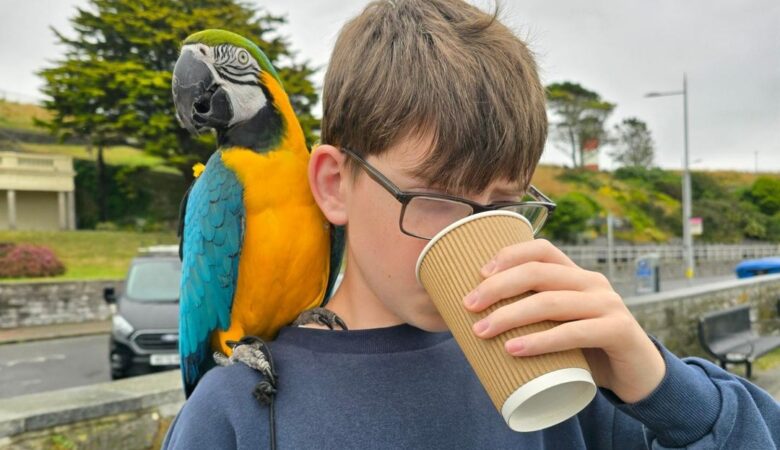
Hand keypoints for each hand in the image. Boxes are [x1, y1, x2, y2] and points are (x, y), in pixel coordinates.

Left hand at [463, 239, 665, 403]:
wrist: (638, 378)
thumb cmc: (587, 351)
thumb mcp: (559, 326)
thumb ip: (532, 317)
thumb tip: (477, 320)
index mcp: (576, 276)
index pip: (542, 249)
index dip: (509, 255)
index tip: (479, 274)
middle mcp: (592, 283)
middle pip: (538, 272)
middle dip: (498, 287)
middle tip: (469, 306)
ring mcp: (608, 305)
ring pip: (551, 302)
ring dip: (510, 316)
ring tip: (482, 331)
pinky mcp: (618, 331)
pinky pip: (574, 332)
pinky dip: (541, 341)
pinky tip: (515, 349)